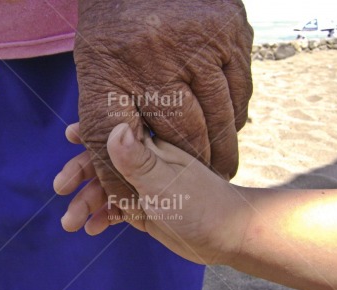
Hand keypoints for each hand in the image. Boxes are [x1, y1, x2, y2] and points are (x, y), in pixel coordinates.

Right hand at [54, 123, 250, 263]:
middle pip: (104, 162)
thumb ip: (137, 159)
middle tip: (60, 187)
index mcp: (150, 148)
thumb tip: (115, 128)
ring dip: (87, 203)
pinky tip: (94, 229)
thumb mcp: (163, 182)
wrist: (223, 236)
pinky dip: (105, 217)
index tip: (70, 134)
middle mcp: (145, 163)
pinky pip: (118, 209)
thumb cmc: (198, 204)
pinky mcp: (145, 207)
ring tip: (70, 222)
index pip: (116, 133)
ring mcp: (144, 186)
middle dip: (81, 174)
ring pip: (107, 189)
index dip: (91, 133)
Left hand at [74, 0, 252, 211]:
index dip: (127, 182)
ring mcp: (199, 42)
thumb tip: (118, 184)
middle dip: (192, 171)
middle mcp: (156, 56)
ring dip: (219, 152)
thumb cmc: (116, 38)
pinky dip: (234, 119)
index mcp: (112, 70)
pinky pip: (240, 94)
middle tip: (199, 188)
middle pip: (183, 139)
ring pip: (218, 121)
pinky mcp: (231, 33)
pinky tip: (225, 128)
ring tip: (218, 168)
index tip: (137, 209)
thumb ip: (104, 128)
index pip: (116, 143)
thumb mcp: (96, 78)